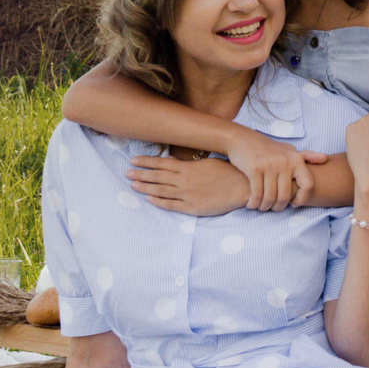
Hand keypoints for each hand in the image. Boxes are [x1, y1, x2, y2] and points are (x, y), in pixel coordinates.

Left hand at [127, 153, 251, 215]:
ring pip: (161, 191)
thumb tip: (173, 161)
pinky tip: (149, 200)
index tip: (133, 160)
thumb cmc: (227, 173)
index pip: (161, 163)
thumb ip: (189, 164)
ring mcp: (187, 194)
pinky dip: (159, 202)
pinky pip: (171, 205)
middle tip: (127, 173)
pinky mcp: (192, 207)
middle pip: (157, 177)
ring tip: (133, 185)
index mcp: (188, 167)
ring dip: (145, 188)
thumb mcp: (207, 163)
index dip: (146, 162)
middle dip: (140, 175)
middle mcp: (184, 180)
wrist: (241, 188)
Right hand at [224, 124, 310, 208]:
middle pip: (286, 196)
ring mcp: (269, 165)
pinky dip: (254, 203)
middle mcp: (285, 162)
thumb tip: (325, 159)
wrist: (242, 139)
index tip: (293, 203)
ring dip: (264, 206)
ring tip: (262, 206)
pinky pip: (257, 194)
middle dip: (279, 207)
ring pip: (270, 197)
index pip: (308, 185)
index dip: (302, 199)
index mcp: (296, 159)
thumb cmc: (268, 148)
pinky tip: (251, 204)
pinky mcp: (254, 168)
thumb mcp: (288, 150)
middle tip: (273, 208)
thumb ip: (307, 157)